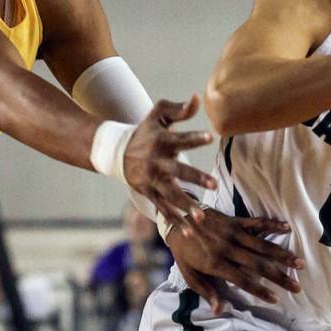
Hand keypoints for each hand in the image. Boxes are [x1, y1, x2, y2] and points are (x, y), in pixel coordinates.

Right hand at [123, 96, 216, 227]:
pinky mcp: (149, 193)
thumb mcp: (158, 115)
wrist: (116, 152)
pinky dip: (175, 221)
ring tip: (202, 216)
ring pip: (171, 195)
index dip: (195, 138)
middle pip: (178, 171)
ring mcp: (152, 180)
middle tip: (213, 184)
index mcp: (162, 141)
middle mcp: (157, 162)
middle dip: (195, 178)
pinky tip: (189, 232)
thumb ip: (179, 109)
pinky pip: (163, 209)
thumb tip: (198, 98)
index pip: (181, 139)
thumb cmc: (145, 131)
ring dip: (186, 206)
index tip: (211, 137)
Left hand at [167, 208, 303, 313]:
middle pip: (258, 265)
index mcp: (215, 263)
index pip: (243, 280)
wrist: (175, 219)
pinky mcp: (234, 221)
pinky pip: (256, 223)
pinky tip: (287, 227)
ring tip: (300, 263)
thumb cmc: (184, 252)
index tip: (276, 299)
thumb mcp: (189, 275)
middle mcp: (227, 248)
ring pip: (262, 245)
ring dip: (282, 255)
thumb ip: (206, 292)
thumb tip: (220, 310)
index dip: (260, 291)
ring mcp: (232, 233)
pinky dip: (272, 224)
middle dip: (279, 277)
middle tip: (297, 287)